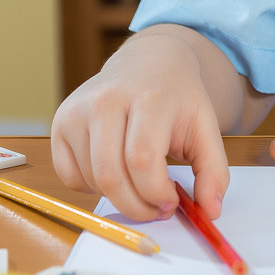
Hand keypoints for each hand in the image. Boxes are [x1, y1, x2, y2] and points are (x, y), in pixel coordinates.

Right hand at [51, 26, 229, 221]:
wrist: (149, 61)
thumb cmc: (177, 98)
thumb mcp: (205, 128)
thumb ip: (214, 171)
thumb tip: (211, 213)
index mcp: (148, 98)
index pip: (142, 160)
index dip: (156, 193)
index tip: (171, 202)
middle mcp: (106, 101)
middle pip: (111, 176)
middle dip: (136, 206)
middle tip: (154, 209)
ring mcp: (78, 110)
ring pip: (91, 180)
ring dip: (118, 198)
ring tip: (139, 185)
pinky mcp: (60, 122)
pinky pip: (68, 177)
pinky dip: (91, 187)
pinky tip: (114, 171)